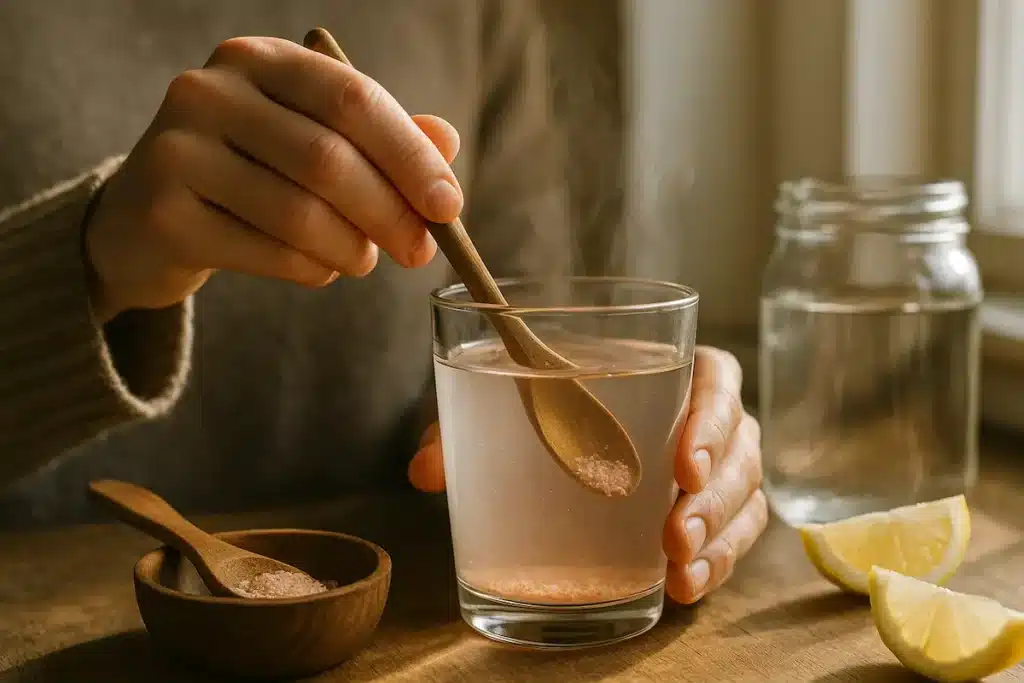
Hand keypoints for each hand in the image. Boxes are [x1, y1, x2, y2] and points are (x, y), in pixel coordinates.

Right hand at [85, 37, 462, 322]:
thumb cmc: (250, 172)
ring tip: (363, 261)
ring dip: (351, 249)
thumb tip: (447, 142)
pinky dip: (310, 269)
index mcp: (259, 59)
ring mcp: (177, 150)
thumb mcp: (312, 138)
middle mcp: (210, 92)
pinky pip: (266, 252)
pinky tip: (320, 269)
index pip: (354, 99)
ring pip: (299, 213)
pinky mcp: (164, 215)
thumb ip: (379, 138)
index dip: (410, 156)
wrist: (146, 219)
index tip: (449, 207)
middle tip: (420, 252)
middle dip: (390, 214)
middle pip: (329, 159)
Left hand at [407, 346, 767, 603]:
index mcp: (670, 371)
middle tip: (672, 533)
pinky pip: (738, 538)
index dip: (711, 415)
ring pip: (745, 497)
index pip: (716, 377)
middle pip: (740, 445)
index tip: (682, 461)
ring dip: (719, 536)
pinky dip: (719, 564)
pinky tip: (686, 586)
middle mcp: (705, 417)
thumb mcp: (500, 412)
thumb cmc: (542, 411)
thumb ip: (463, 431)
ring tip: (678, 568)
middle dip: (713, 495)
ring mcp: (718, 469)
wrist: (556, 450)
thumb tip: (423, 472)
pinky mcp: (717, 515)